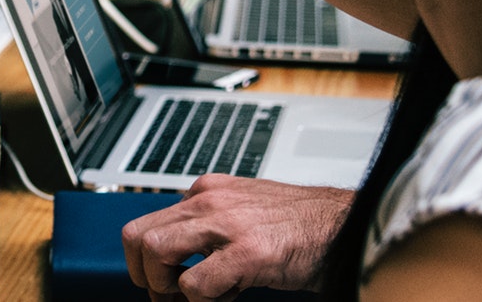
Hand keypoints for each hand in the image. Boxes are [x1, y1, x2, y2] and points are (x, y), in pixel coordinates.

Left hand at [121, 176, 352, 301]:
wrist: (343, 226)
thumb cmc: (298, 224)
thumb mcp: (243, 211)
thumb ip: (209, 228)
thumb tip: (181, 261)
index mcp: (205, 191)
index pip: (147, 221)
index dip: (145, 259)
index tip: (159, 281)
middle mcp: (208, 201)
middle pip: (138, 235)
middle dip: (144, 273)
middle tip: (163, 293)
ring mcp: (226, 224)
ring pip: (157, 251)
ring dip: (164, 285)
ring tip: (188, 297)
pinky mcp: (247, 252)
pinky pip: (196, 283)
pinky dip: (201, 300)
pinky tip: (226, 297)